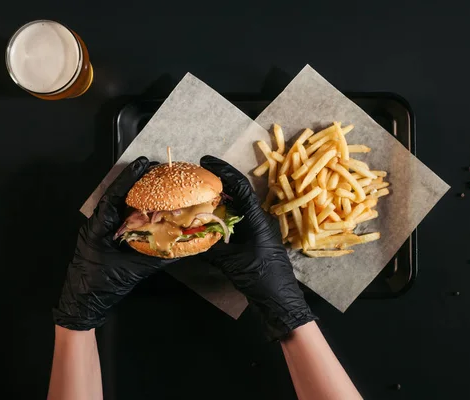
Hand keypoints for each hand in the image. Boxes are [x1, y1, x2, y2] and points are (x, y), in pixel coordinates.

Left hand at [54, 157, 176, 329]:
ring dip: (136, 196)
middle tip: (157, 170)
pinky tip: (150, 210)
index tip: (144, 163)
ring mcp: (98, 232)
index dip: (129, 178)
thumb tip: (182, 250)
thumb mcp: (132, 272)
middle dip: (136, 183)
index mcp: (98, 228)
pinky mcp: (103, 240)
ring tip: (156, 184)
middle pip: (117, 197)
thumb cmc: (100, 288)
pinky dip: (134, 213)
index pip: (114, 196)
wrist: (81, 306)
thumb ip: (157, 259)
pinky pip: (119, 220)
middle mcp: (97, 226)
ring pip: (118, 207)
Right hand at [199, 156, 315, 340]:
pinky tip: (205, 220)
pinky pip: (235, 223)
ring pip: (236, 208)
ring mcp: (257, 232)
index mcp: (258, 219)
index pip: (240, 186)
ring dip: (218, 201)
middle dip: (217, 183)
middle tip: (195, 177)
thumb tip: (188, 237)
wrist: (280, 303)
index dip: (223, 171)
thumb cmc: (263, 281)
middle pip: (237, 194)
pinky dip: (220, 218)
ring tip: (196, 195)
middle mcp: (258, 221)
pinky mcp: (253, 243)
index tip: (205, 161)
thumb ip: (211, 249)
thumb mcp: (233, 263)